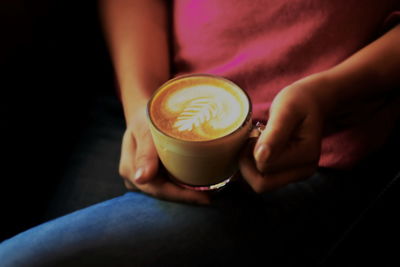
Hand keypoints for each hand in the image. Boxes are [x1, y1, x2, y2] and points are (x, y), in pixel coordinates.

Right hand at [119, 106, 210, 204]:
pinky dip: (183, 184)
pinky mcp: (152, 176)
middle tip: (213, 195)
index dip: (182, 196)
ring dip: (187, 192)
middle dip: (188, 196)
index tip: (206, 199)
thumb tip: (141, 178)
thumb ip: (144, 153)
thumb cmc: (145, 117)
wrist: (143, 112)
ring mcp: (142, 179)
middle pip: (165, 194)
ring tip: (211, 191)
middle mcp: (135, 178)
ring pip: (168, 191)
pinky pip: (169, 184)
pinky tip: (200, 185)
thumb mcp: (144, 130)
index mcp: (130, 169)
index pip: (159, 190)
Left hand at [239, 75, 324, 192]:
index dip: (251, 150)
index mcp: (306, 154)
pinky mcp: (289, 175)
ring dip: (251, 165)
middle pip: (262, 183)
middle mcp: (304, 170)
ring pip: (261, 184)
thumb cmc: (298, 102)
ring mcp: (297, 175)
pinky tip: (260, 149)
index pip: (265, 166)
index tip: (256, 131)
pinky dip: (255, 167)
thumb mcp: (286, 110)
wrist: (311, 102)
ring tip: (257, 143)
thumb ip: (275, 134)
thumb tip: (261, 157)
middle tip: (252, 140)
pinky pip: (264, 180)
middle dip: (248, 163)